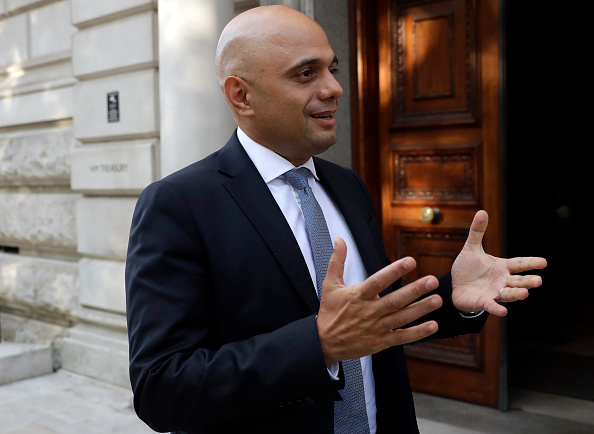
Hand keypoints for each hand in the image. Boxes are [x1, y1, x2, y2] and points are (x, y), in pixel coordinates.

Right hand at [316, 238, 441, 363]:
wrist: (324, 343)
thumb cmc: (329, 312)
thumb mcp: (329, 285)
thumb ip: (337, 261)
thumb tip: (339, 240)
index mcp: (358, 296)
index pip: (378, 281)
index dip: (394, 271)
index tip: (410, 261)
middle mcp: (369, 311)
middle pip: (395, 300)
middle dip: (415, 290)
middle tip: (432, 281)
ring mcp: (376, 327)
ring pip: (402, 318)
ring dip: (421, 309)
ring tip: (437, 300)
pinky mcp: (381, 341)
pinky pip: (402, 337)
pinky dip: (418, 333)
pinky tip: (432, 326)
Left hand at [451, 210, 546, 316]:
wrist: (454, 285)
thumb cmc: (467, 268)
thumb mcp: (471, 248)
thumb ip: (477, 232)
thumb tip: (482, 211)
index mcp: (502, 267)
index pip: (519, 264)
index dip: (530, 263)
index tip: (543, 262)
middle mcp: (502, 281)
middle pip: (518, 281)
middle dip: (528, 281)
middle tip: (538, 281)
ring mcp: (494, 293)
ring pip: (509, 294)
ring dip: (517, 295)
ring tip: (525, 294)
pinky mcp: (483, 302)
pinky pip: (492, 306)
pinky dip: (497, 309)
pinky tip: (503, 312)